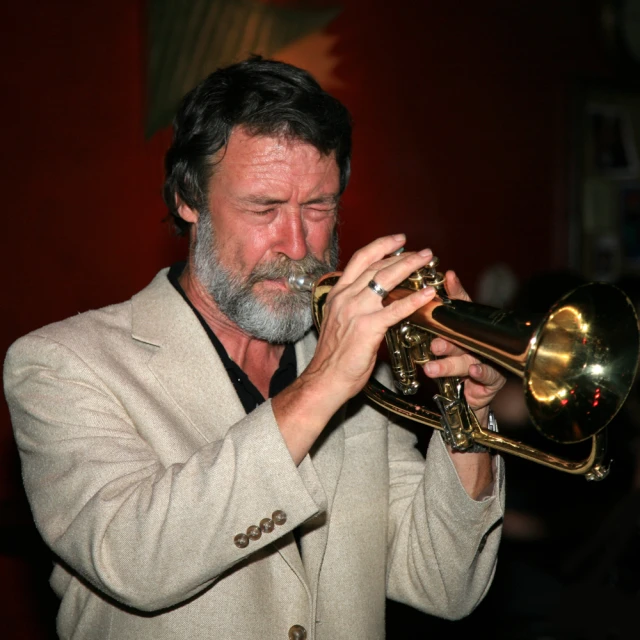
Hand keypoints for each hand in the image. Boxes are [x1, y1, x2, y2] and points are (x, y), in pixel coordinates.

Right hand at [303, 234, 435, 407]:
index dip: (381, 246)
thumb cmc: (334, 356)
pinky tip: (428, 294)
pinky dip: (415, 299)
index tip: (398, 240)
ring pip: (386, 279)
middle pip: (377, 265)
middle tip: (422, 252)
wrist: (325, 379)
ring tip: (426, 261)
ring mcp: (356, 311)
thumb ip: (354, 306)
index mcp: (337, 294)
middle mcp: (345, 297)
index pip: (360, 259)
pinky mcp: (368, 328)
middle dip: (402, 254)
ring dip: (410, 267)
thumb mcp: (339, 321)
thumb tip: (375, 299)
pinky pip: (396, 309)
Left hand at [422, 270, 504, 425]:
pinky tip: (473, 371)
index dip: (454, 291)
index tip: (448, 277)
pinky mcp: (492, 378)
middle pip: (462, 334)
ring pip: (467, 357)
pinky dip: (481, 372)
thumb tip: (404, 303)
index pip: (458, 306)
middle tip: (433, 342)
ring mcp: (484, 358)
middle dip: (446, 338)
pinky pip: (488, 374)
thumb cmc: (449, 365)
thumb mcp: (435, 343)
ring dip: (449, 362)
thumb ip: (425, 325)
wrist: (464, 399)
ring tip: (430, 368)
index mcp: (461, 329)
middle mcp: (475, 340)